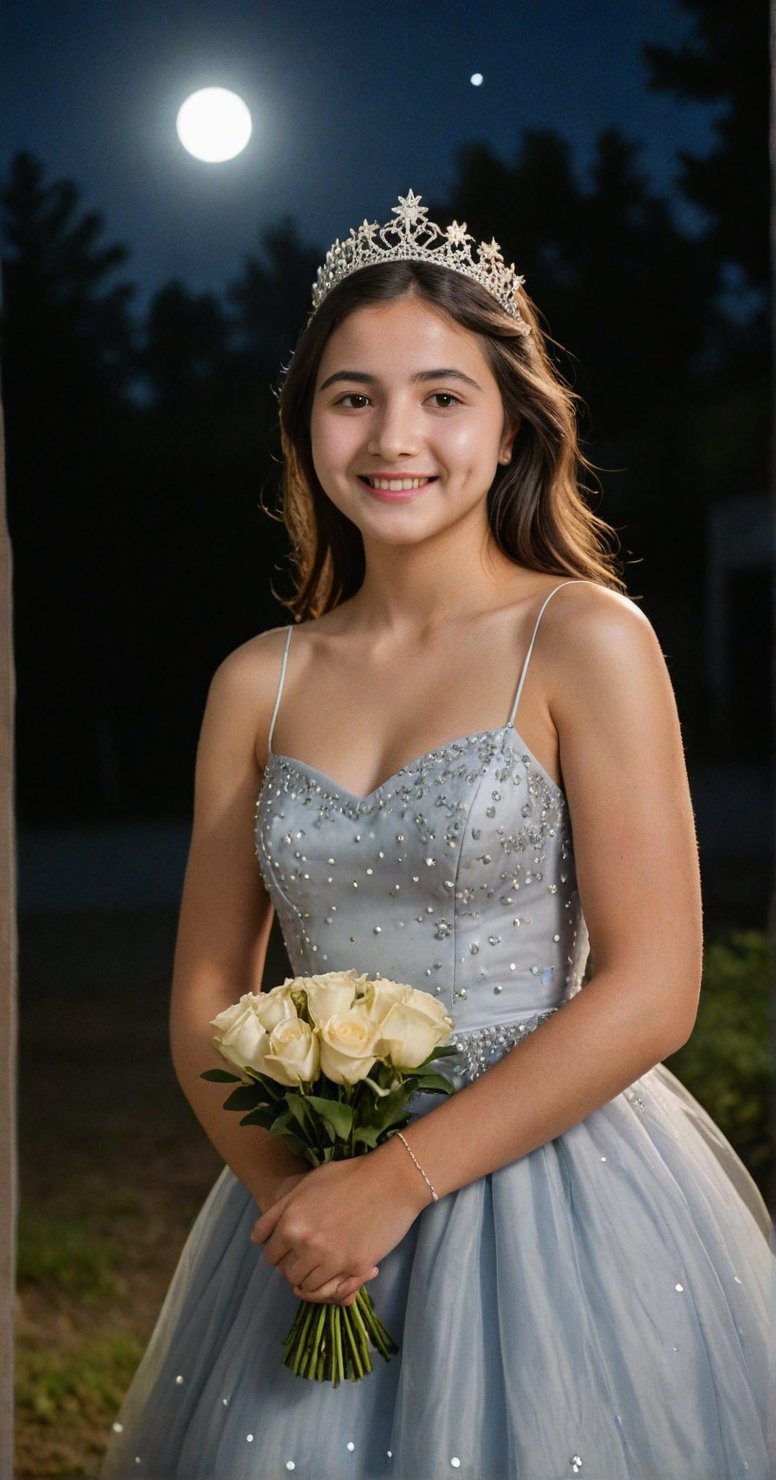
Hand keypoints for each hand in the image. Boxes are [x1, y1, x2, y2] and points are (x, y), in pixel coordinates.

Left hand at [251, 1166, 372, 1305]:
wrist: (390, 1180)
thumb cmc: (347, 1176)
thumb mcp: (304, 1186)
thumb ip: (276, 1213)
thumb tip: (257, 1239)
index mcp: (290, 1223)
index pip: (270, 1255)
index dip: (280, 1252)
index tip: (291, 1248)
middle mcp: (305, 1244)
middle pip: (287, 1274)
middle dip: (294, 1266)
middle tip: (308, 1256)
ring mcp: (330, 1259)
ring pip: (307, 1286)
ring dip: (312, 1277)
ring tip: (323, 1263)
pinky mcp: (353, 1268)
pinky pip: (331, 1291)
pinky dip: (330, 1285)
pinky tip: (336, 1272)